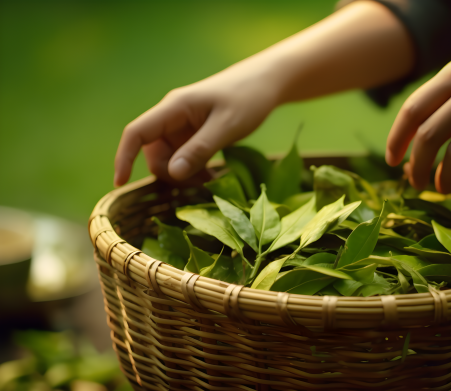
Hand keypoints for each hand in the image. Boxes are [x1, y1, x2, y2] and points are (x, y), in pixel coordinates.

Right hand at [113, 1, 412, 186]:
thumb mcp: (226, 127)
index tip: (120, 184)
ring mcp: (184, 124)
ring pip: (169, 156)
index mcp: (174, 108)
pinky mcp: (196, 131)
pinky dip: (193, 167)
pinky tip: (211, 176)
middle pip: (153, 151)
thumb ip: (199, 150)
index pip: (136, 133)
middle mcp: (173, 115)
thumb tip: (171, 174)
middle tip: (199, 185)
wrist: (268, 82)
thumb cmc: (249, 99)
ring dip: (183, 172)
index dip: (124, 158)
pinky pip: (184, 154)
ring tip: (209, 182)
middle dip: (169, 172)